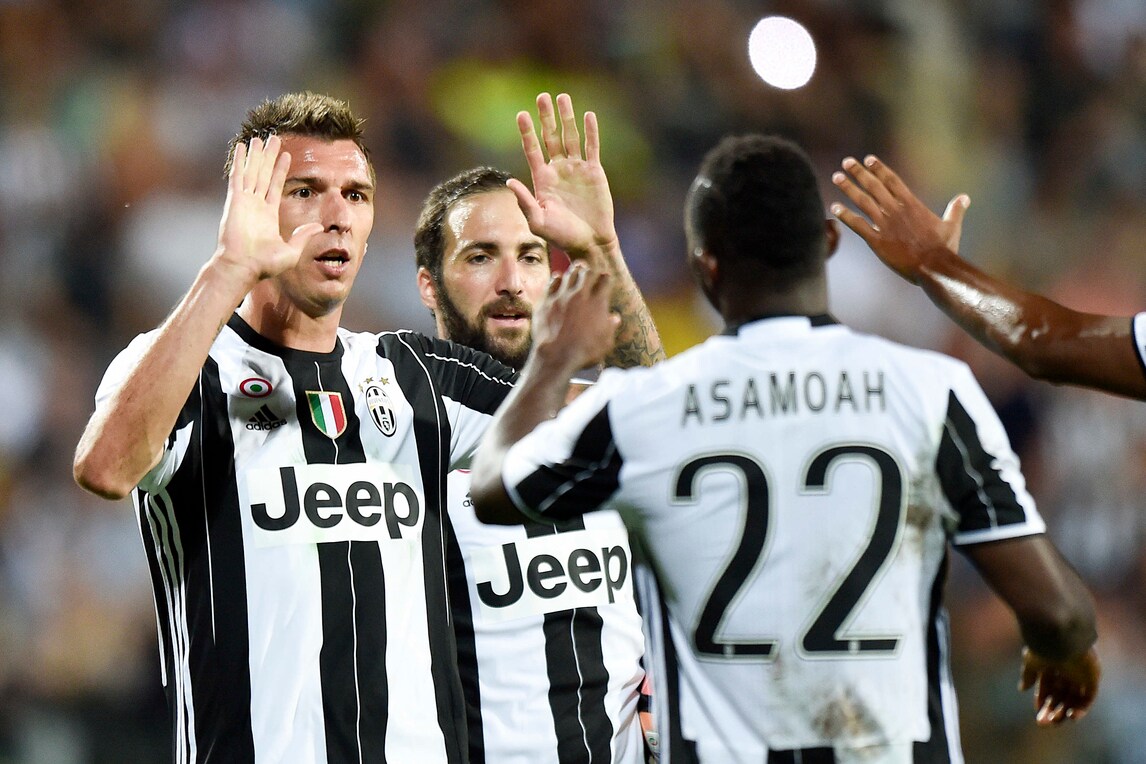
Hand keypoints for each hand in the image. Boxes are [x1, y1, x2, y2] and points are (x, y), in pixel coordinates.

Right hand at [215, 134, 322, 284]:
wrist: (243, 267)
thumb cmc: (264, 265)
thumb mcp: (291, 251)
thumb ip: (304, 236)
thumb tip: (319, 226)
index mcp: (268, 215)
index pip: (275, 186)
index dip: (280, 171)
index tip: (287, 156)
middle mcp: (255, 205)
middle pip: (263, 174)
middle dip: (269, 157)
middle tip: (275, 139)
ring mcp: (244, 201)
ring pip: (252, 171)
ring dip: (257, 154)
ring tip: (261, 138)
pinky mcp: (235, 200)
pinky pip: (238, 175)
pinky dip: (240, 160)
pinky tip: (243, 146)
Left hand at [508, 92, 617, 259]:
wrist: (590, 243)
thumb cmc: (562, 236)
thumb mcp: (538, 221)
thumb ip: (525, 202)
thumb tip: (510, 181)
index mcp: (542, 179)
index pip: (532, 150)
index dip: (527, 132)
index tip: (521, 114)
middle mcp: (558, 170)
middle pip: (551, 137)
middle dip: (546, 117)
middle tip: (542, 96)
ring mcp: (576, 169)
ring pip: (571, 137)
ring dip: (567, 117)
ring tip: (563, 97)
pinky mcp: (594, 172)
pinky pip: (592, 147)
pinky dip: (591, 131)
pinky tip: (588, 115)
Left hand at [531, 262, 619, 371]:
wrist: (557, 356)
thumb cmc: (584, 352)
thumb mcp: (605, 343)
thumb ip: (611, 328)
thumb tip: (614, 318)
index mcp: (598, 303)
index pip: (604, 280)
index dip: (605, 278)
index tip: (604, 280)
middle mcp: (580, 295)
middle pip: (586, 272)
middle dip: (589, 271)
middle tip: (589, 271)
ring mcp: (562, 296)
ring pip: (569, 274)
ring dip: (574, 272)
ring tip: (576, 271)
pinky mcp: (546, 301)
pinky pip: (552, 282)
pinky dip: (556, 279)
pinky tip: (558, 279)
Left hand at [830, 155, 968, 281]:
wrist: (935, 268)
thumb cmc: (944, 248)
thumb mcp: (952, 225)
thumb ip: (955, 209)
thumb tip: (965, 197)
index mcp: (912, 204)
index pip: (892, 181)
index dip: (879, 168)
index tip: (868, 159)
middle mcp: (896, 211)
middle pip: (874, 186)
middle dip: (859, 172)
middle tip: (846, 161)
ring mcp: (885, 225)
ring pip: (863, 202)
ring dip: (848, 188)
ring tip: (836, 177)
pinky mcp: (877, 241)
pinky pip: (857, 225)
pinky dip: (845, 215)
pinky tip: (834, 207)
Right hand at [1019, 646, 1099, 725]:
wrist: (1063, 639)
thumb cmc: (1044, 648)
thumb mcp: (1031, 662)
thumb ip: (1028, 675)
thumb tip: (1022, 689)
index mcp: (1052, 667)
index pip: (1048, 689)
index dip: (1042, 701)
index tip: (1037, 712)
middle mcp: (1066, 672)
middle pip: (1060, 697)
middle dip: (1051, 710)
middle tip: (1043, 723)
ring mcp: (1080, 677)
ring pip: (1072, 700)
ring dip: (1064, 712)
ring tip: (1055, 721)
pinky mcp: (1092, 680)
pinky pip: (1087, 699)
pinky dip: (1080, 710)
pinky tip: (1071, 717)